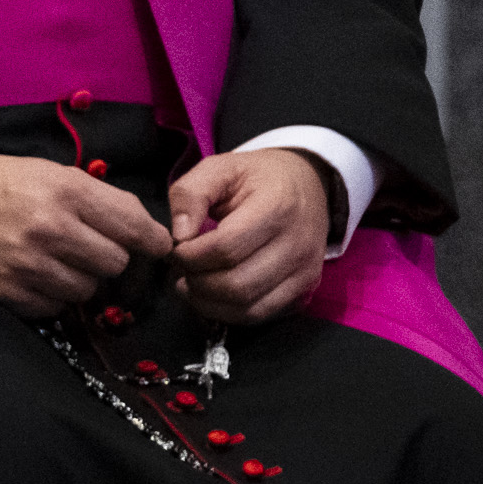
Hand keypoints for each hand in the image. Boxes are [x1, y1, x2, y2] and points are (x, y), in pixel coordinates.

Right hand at [0, 152, 173, 316]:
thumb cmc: (8, 185)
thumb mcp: (55, 174)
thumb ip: (104, 201)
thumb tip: (154, 237)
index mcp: (65, 191)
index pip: (136, 227)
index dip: (153, 240)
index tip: (155, 246)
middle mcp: (49, 228)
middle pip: (116, 264)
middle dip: (106, 257)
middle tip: (86, 246)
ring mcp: (28, 264)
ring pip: (88, 290)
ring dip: (78, 278)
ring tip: (54, 259)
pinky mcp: (10, 292)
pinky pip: (56, 307)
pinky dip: (51, 294)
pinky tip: (33, 273)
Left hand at [168, 148, 330, 323]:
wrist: (307, 186)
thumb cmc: (257, 177)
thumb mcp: (218, 168)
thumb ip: (190, 194)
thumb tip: (178, 236)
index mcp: (276, 208)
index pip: (226, 248)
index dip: (190, 255)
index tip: (174, 249)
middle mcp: (297, 246)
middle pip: (237, 285)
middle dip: (197, 283)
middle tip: (179, 269)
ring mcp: (305, 273)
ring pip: (249, 308)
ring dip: (209, 303)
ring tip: (189, 284)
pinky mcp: (305, 291)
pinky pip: (262, 315)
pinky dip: (230, 312)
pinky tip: (212, 295)